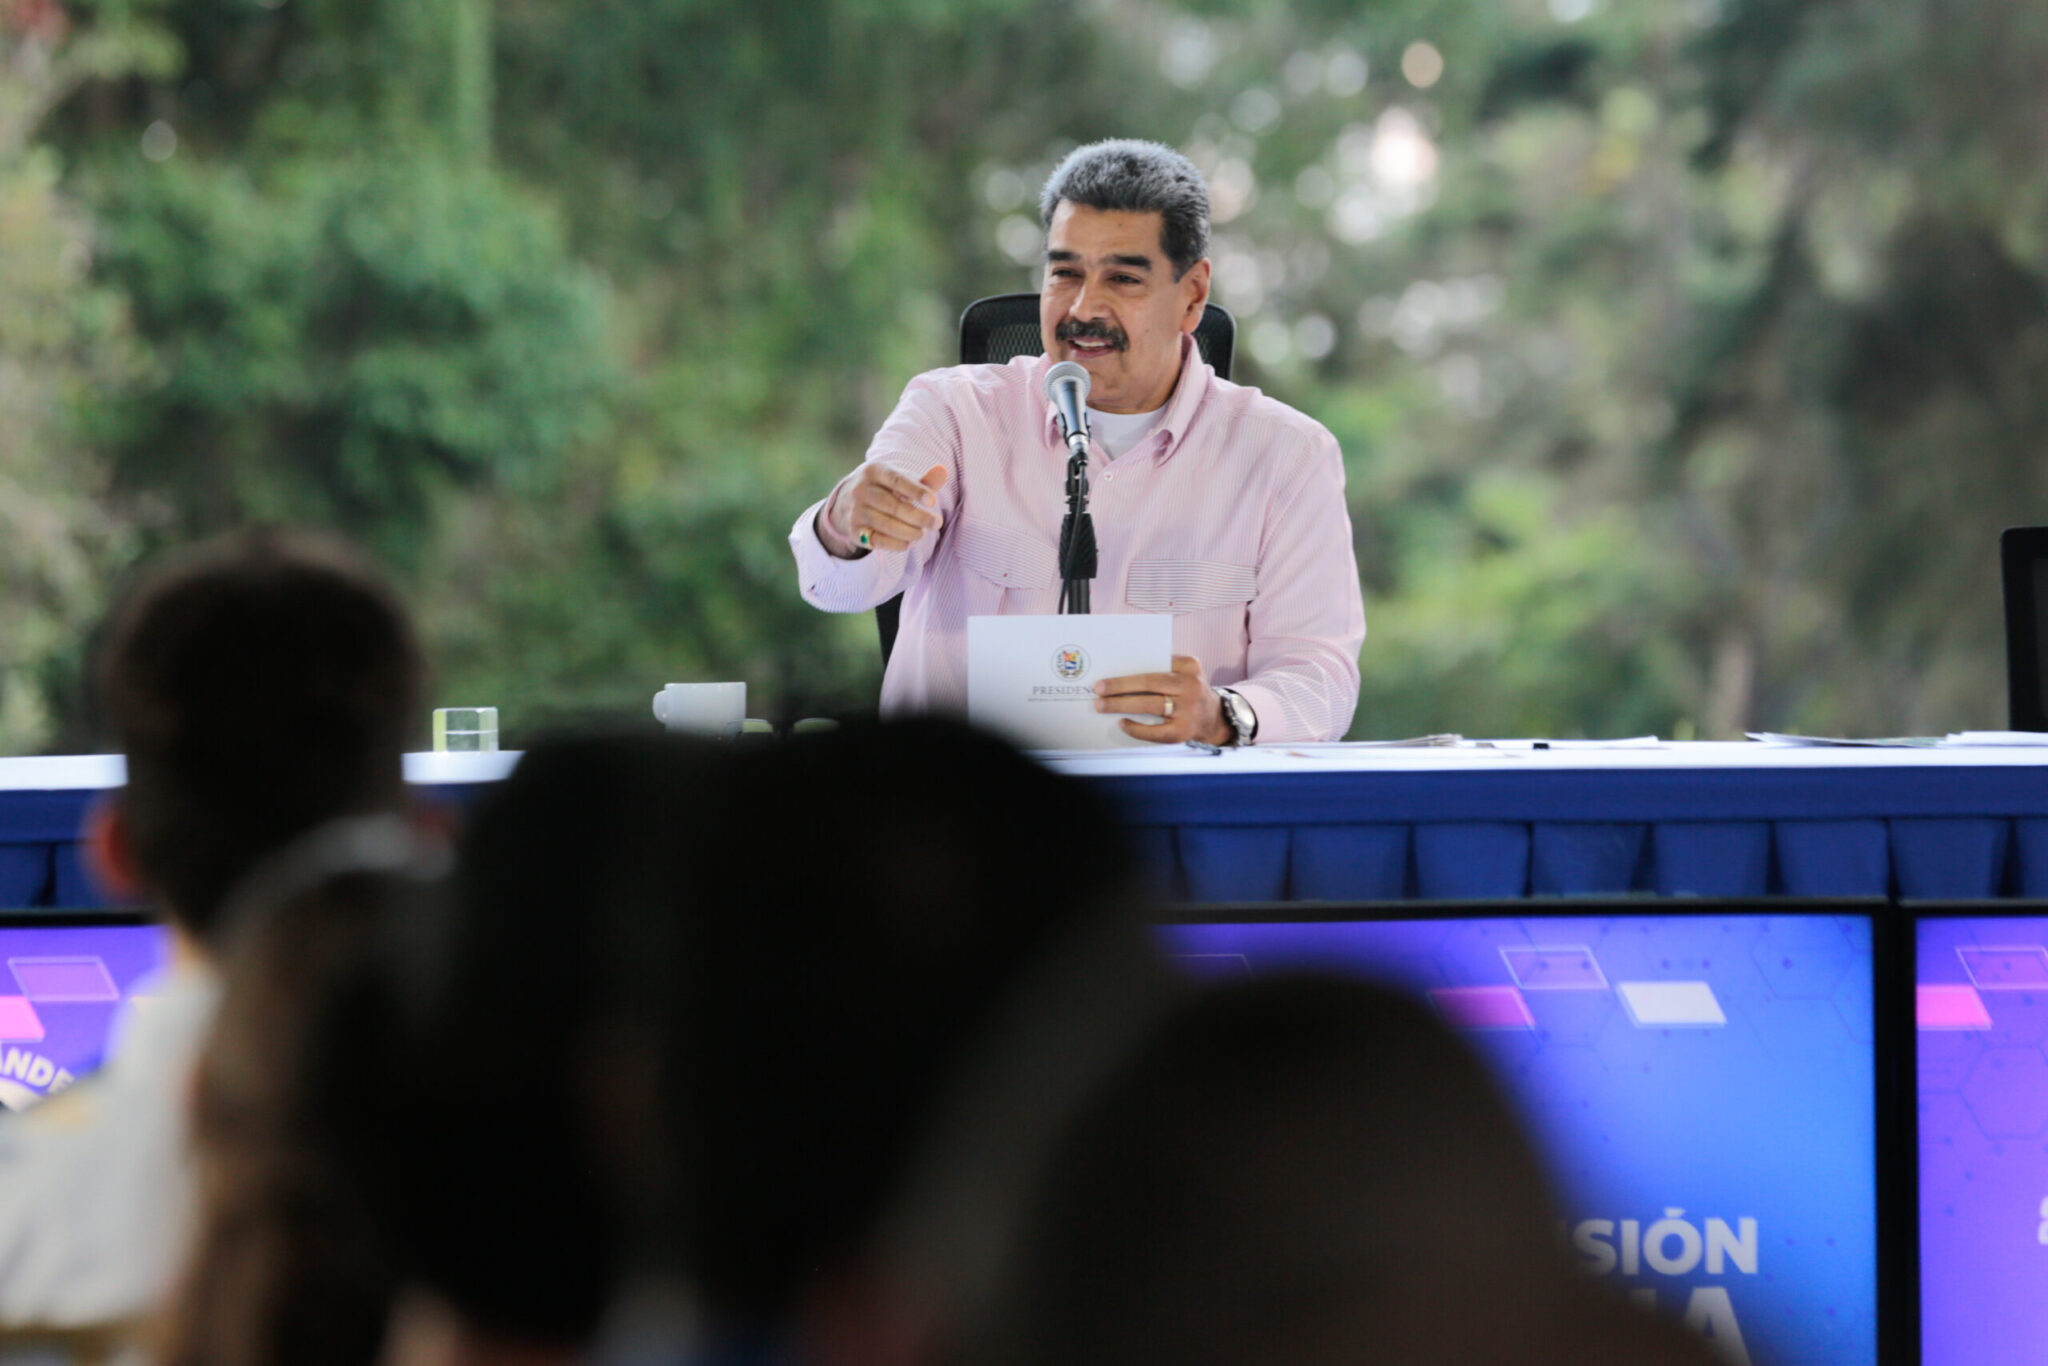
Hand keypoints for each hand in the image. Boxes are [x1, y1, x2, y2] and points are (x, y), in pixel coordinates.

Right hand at [822, 464, 948, 557]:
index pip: (896, 480)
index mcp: (874, 471)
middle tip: (936, 523)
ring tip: (922, 534)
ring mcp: (855, 511)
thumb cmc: (884, 488)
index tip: (934, 501)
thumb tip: (943, 471)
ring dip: (908, 532)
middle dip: (917, 516)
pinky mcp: (854, 531)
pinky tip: (909, 542)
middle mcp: (861, 489)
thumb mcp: (899, 480)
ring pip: (885, 524)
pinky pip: (877, 540)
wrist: (845, 501)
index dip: (916, 491)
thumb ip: (923, 480)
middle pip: (892, 505)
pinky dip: (896, 544)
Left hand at [1094, 655, 1230, 745]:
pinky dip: (1136, 728)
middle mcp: (1191, 686)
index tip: (1108, 668)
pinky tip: (1122, 723)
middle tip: (1099, 689)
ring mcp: (1189, 711)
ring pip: (1150, 705)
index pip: (1156, 663)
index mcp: (1189, 666)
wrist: (1214, 719)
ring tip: (1102, 705)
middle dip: (1120, 686)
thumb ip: (1162, 668)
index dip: (1131, 668)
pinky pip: (1155, 732)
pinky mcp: (1183, 732)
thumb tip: (1121, 672)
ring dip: (1122, 705)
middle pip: (1150, 683)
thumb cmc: (1188, 692)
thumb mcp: (1184, 673)